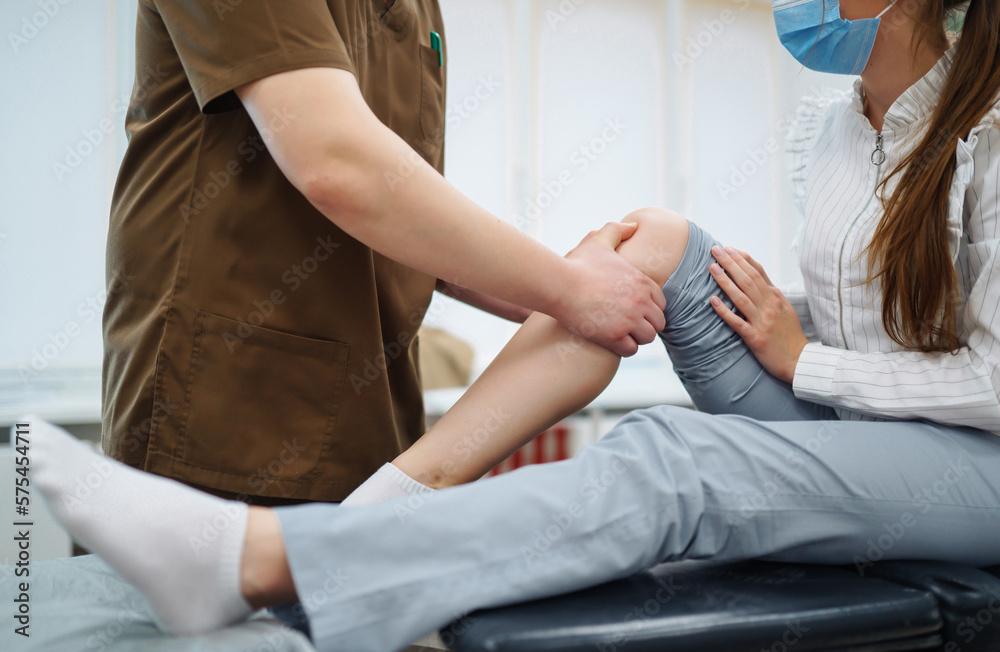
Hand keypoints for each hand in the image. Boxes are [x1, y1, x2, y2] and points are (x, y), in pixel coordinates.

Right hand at [556, 222, 667, 356]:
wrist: (559, 284)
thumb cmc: (577, 264)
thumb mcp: (599, 241)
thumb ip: (617, 230)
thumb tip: (634, 225)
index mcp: (642, 282)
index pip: (661, 303)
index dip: (649, 309)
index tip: (635, 311)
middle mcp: (640, 301)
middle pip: (658, 322)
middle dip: (645, 325)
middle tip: (628, 326)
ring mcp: (629, 320)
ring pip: (647, 337)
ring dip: (636, 338)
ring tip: (621, 334)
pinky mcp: (614, 336)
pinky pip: (631, 350)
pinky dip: (623, 348)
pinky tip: (612, 341)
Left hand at [708, 246, 807, 383]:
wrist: (799, 360)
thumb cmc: (790, 335)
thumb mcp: (785, 308)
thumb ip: (771, 293)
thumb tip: (758, 276)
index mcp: (776, 297)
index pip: (758, 272)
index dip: (742, 259)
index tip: (729, 248)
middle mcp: (769, 306)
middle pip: (748, 279)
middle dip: (730, 263)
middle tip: (715, 250)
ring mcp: (762, 321)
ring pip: (741, 297)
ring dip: (725, 281)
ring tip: (712, 268)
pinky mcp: (756, 337)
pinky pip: (737, 322)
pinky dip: (725, 311)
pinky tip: (713, 301)